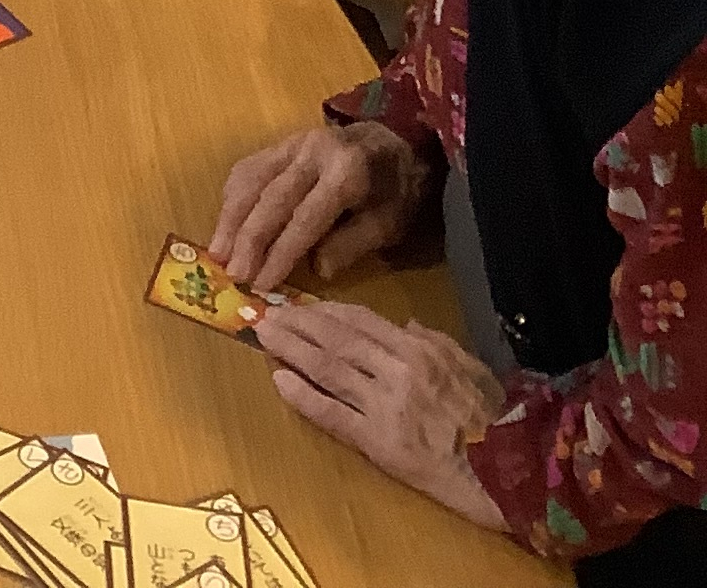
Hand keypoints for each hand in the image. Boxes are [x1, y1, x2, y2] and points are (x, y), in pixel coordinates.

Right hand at [214, 119, 435, 291]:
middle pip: (270, 198)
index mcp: (345, 172)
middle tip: (232, 273)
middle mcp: (312, 151)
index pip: (305, 218)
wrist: (397, 140)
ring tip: (218, 252)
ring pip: (251, 179)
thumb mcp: (388, 224)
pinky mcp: (281, 141)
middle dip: (248, 239)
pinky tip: (226, 220)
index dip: (281, 253)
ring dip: (231, 218)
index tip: (261, 284)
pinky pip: (249, 167)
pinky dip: (234, 195)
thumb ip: (351, 245)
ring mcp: (292, 141)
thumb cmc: (395, 190)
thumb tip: (315, 270)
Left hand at [252, 301, 507, 524]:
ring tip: (264, 336)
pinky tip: (278, 381)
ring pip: (328, 370)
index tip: (300, 304)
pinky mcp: (380, 445)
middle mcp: (397, 370)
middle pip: (336, 340)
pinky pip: (334, 416)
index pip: (361, 320)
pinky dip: (303, 397)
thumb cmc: (495, 417)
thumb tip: (406, 323)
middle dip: (298, 324)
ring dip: (291, 351)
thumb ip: (436, 340)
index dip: (325, 311)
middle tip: (267, 313)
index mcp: (419, 348)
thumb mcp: (470, 366)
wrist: (512, 471)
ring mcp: (386, 407)